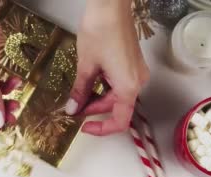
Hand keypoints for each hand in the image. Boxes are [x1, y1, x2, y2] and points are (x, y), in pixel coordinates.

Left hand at [66, 0, 148, 135]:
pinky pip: (119, 84)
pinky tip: (87, 83)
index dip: (102, 129)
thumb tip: (73, 109)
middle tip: (73, 108)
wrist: (111, 5)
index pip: (120, 121)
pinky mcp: (131, 64)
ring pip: (116, 96)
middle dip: (94, 110)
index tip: (85, 127)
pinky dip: (103, 87)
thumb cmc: (101, 31)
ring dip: (97, 99)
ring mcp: (136, 72)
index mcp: (128, 87)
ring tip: (77, 95)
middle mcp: (137, 82)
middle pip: (116, 108)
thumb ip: (80, 91)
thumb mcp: (85, 66)